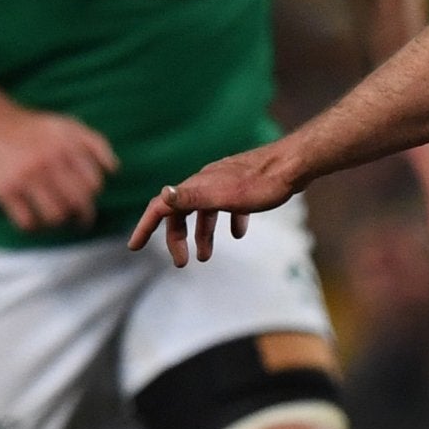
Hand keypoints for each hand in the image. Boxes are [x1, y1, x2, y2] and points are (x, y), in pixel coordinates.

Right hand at [0, 105, 118, 231]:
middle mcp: (48, 161)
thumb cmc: (35, 129)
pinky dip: (35, 226)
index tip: (87, 197)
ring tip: (58, 218)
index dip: (93, 194)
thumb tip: (114, 171)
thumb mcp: (68, 126)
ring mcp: (25, 176)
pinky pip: (28, 222)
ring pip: (56, 216)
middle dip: (84, 216)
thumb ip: (96, 143)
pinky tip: (35, 219)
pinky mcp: (5, 190)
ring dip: (60, 222)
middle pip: (79, 203)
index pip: (94, 184)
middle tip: (81, 221)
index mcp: (66, 146)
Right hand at [127, 141, 297, 264]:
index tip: (134, 247)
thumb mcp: (224, 196)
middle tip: (183, 263)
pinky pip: (229, 206)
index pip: (161, 206)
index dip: (145, 226)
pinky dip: (229, 221)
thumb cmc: (262, 184)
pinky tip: (239, 233)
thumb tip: (162, 195)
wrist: (294, 165)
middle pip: (181, 212)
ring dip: (202, 234)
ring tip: (206, 257)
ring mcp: (225, 182)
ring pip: (205, 211)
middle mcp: (206, 181)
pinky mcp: (244, 185)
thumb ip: (192, 198)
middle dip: (177, 238)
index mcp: (197, 186)